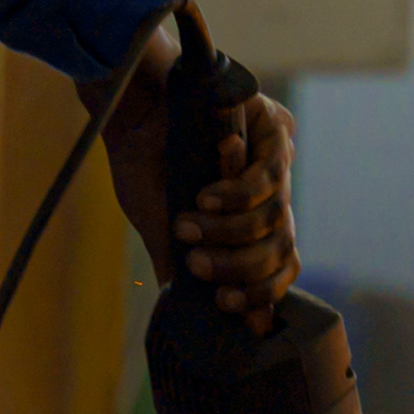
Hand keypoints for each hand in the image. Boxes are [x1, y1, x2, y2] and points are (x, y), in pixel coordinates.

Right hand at [89, 4, 298, 336]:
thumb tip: (182, 303)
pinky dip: (236, 194)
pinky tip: (204, 198)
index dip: (263, 291)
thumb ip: (177, 258)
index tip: (230, 307)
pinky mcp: (274, 128)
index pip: (279, 263)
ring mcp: (277, 160)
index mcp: (251, 216)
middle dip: (240, 267)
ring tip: (188, 228)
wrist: (129, 105)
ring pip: (276, 215)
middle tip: (198, 267)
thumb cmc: (142, 160)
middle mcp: (272, 191)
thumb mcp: (157, 220)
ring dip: (230, 232)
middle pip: (283, 246)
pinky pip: (269, 175)